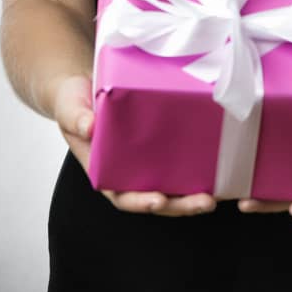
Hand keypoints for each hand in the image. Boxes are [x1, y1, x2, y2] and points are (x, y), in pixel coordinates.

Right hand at [51, 74, 217, 217]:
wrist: (84, 86)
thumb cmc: (72, 100)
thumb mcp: (69, 106)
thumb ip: (76, 116)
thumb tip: (88, 127)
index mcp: (104, 171)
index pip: (123, 196)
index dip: (141, 202)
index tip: (158, 200)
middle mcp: (127, 172)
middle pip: (156, 197)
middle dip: (180, 205)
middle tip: (205, 203)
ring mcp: (146, 161)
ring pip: (173, 185)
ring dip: (195, 193)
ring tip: (219, 194)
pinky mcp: (161, 146)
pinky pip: (180, 160)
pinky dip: (200, 168)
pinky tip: (222, 168)